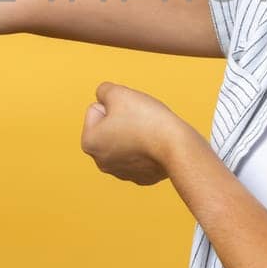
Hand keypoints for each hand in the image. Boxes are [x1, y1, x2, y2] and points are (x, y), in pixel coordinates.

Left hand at [80, 81, 197, 186]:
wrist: (177, 146)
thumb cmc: (146, 119)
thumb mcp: (118, 93)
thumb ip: (104, 90)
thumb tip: (103, 96)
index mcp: (89, 143)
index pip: (96, 109)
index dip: (113, 104)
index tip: (128, 112)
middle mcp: (101, 162)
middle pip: (108, 126)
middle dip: (121, 120)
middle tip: (139, 121)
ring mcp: (121, 172)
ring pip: (124, 140)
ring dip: (133, 132)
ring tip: (148, 133)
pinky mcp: (140, 177)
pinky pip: (140, 154)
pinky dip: (146, 148)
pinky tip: (155, 146)